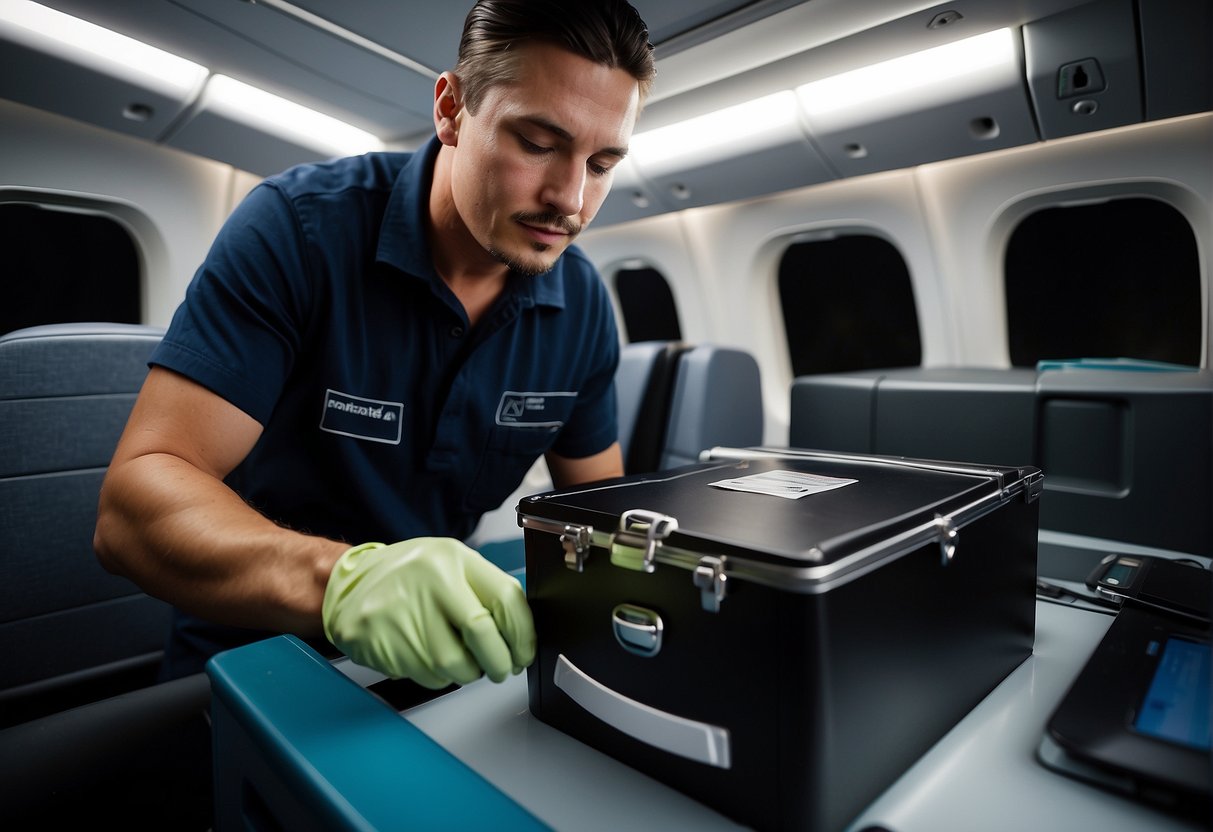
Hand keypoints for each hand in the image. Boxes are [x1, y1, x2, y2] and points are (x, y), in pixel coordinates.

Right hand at [322, 538, 534, 688]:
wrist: (348, 585)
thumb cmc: (407, 576)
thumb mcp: (450, 564)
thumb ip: (485, 591)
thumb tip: (521, 632)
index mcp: (452, 559)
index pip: (505, 598)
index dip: (523, 634)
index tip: (524, 652)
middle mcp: (429, 582)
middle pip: (483, 635)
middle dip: (500, 662)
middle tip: (502, 668)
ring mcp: (403, 613)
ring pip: (455, 665)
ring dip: (468, 673)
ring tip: (461, 660)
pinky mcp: (384, 644)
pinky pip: (428, 676)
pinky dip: (439, 676)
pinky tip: (429, 657)